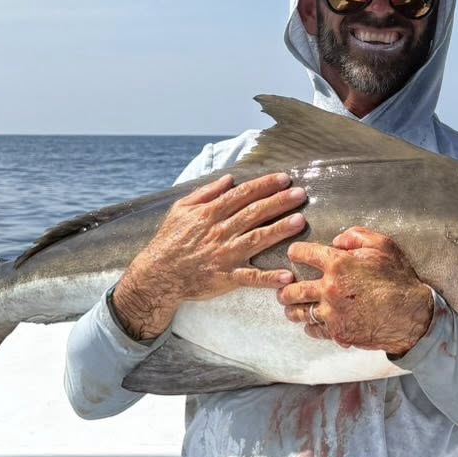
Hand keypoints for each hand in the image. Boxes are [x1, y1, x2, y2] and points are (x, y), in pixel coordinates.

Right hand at [112, 173, 307, 340]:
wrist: (156, 275)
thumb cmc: (169, 240)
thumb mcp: (180, 209)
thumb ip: (206, 192)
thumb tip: (229, 178)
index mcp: (209, 214)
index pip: (242, 194)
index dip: (264, 185)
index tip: (284, 178)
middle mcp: (219, 232)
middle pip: (253, 213)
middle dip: (279, 201)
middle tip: (301, 193)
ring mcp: (224, 255)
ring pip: (256, 240)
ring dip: (279, 230)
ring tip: (300, 221)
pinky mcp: (225, 277)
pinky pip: (250, 278)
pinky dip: (268, 278)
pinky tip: (287, 275)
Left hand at [280, 227, 435, 355]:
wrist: (411, 314)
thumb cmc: (398, 278)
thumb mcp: (382, 245)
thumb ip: (356, 236)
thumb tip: (336, 240)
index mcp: (337, 264)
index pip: (302, 254)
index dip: (296, 252)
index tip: (294, 253)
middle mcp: (329, 289)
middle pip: (292, 290)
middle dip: (285, 288)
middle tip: (285, 288)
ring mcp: (331, 313)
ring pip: (298, 313)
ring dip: (292, 309)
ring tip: (291, 307)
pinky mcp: (337, 332)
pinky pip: (314, 330)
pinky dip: (310, 326)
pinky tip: (311, 323)